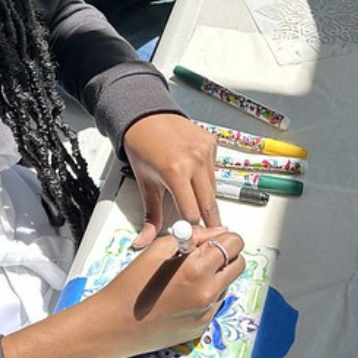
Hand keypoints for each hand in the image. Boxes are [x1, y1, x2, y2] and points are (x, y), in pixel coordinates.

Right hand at [77, 225, 248, 356]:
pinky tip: (181, 297)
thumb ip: (192, 236)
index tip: (213, 240)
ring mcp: (206, 313)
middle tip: (203, 256)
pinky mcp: (202, 327)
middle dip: (226, 256)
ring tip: (185, 279)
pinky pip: (215, 305)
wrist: (112, 326)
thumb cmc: (129, 287)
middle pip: (239, 264)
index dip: (224, 237)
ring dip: (216, 277)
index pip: (234, 243)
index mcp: (196, 269)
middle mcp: (207, 293)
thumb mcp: (156, 250)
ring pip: (228, 285)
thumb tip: (216, 232)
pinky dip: (205, 297)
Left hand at [124, 114, 222, 249]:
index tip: (189, 234)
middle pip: (209, 204)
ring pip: (213, 189)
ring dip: (206, 199)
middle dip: (208, 221)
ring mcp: (206, 151)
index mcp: (175, 172)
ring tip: (196, 202)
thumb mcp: (145, 184)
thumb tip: (145, 240)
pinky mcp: (213, 144)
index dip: (190, 227)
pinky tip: (195, 177)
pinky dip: (206, 180)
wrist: (147, 117)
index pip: (192, 212)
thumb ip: (150, 216)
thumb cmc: (143, 147)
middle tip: (209, 233)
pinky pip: (214, 172)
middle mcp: (195, 161)